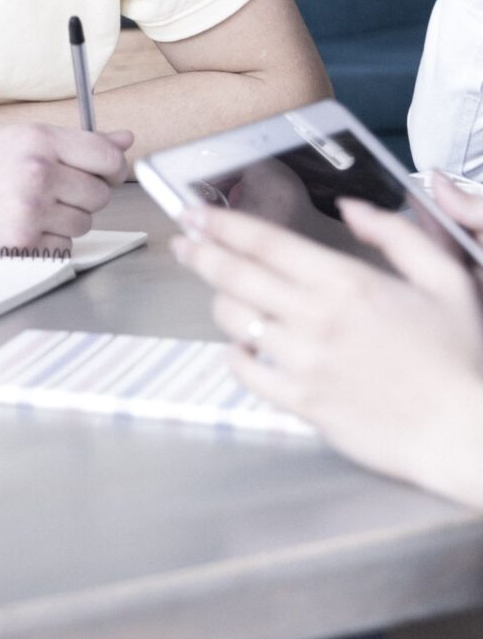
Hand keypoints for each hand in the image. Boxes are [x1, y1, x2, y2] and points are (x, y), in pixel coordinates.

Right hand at [0, 124, 132, 250]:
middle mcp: (37, 171)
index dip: (109, 167)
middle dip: (82, 196)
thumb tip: (125, 139)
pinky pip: (63, 246)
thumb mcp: (15, 140)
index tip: (98, 172)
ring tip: (28, 209)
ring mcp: (30, 209)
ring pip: (85, 222)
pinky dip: (47, 241)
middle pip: (101, 192)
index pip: (106, 155)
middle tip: (49, 192)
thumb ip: (73, 141)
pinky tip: (18, 226)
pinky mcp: (22, 242)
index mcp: (36, 139)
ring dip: (65, 220)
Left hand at [173, 191, 482, 507]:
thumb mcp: (447, 280)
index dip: (221, 224)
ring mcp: (304, 361)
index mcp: (348, 283)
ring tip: (224, 294)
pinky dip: (235, 355)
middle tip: (183, 242)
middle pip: (234, 275)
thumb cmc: (462, 358)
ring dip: (221, 302)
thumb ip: (398, 235)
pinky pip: (244, 371)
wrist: (467, 431)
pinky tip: (243, 347)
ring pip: (233, 319)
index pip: (265, 243)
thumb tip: (353, 208)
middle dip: (200, 252)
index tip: (195, 213)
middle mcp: (317, 318)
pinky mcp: (301, 401)